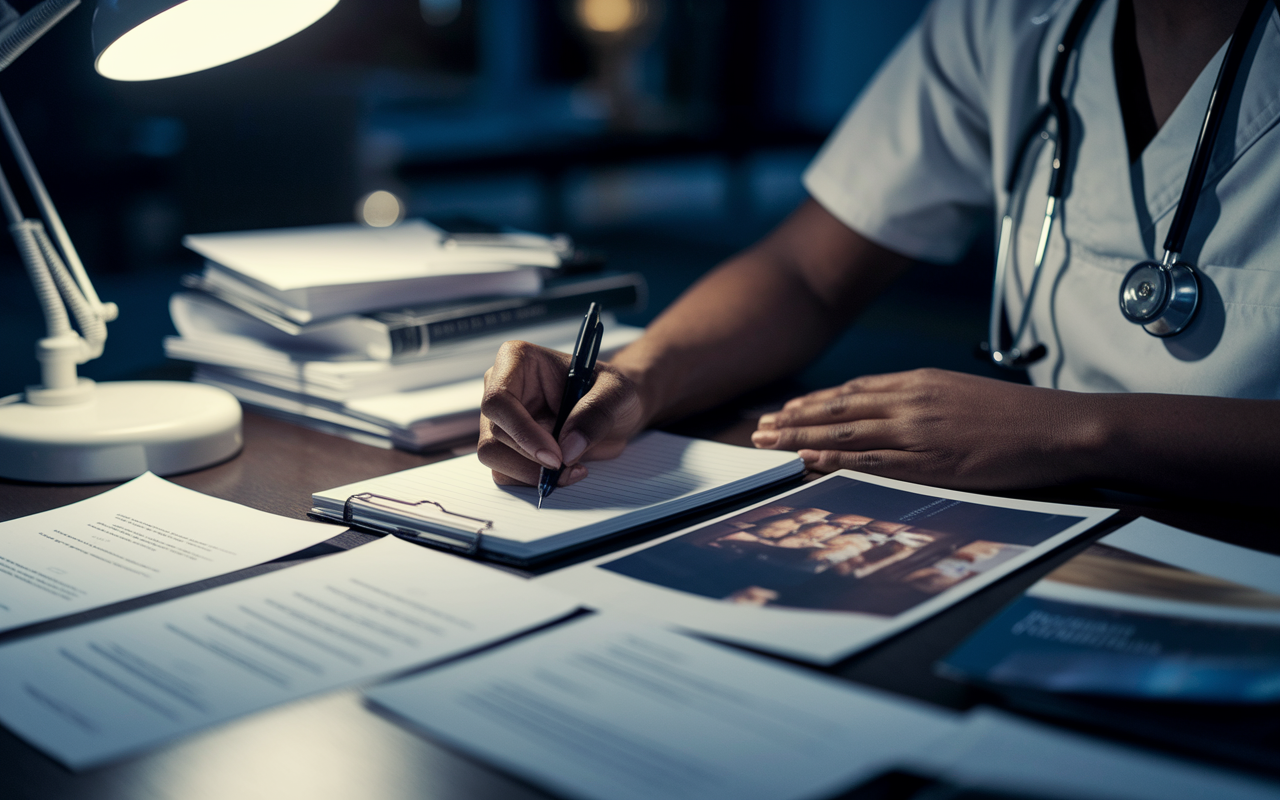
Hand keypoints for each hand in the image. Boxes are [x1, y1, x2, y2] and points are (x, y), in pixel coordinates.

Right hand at [478, 340, 647, 485]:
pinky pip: (506, 471)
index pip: (499, 399)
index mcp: (518, 359)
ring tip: (571, 468)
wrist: (614, 409)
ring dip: (531, 473)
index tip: (555, 456)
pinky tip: (564, 471)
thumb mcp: (618, 392)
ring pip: (494, 457)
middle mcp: (501, 387)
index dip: (522, 432)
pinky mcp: (506, 445)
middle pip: (493, 435)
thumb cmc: (611, 389)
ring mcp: (501, 419)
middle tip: (568, 466)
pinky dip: (533, 479)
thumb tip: (568, 448)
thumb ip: (596, 412)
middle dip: (530, 459)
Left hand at [750, 368, 1093, 489]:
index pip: (852, 392)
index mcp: (919, 382)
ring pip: (845, 436)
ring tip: (770, 446)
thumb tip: (888, 412)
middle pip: (838, 411)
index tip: (785, 409)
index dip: (813, 403)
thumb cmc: (1015, 415)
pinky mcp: (931, 462)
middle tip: (759, 429)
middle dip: (794, 420)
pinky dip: (835, 464)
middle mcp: (911, 401)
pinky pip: (871, 464)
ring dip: (802, 441)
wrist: (1059, 427)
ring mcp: (918, 432)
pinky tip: (809, 465)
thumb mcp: (960, 393)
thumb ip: (922, 400)